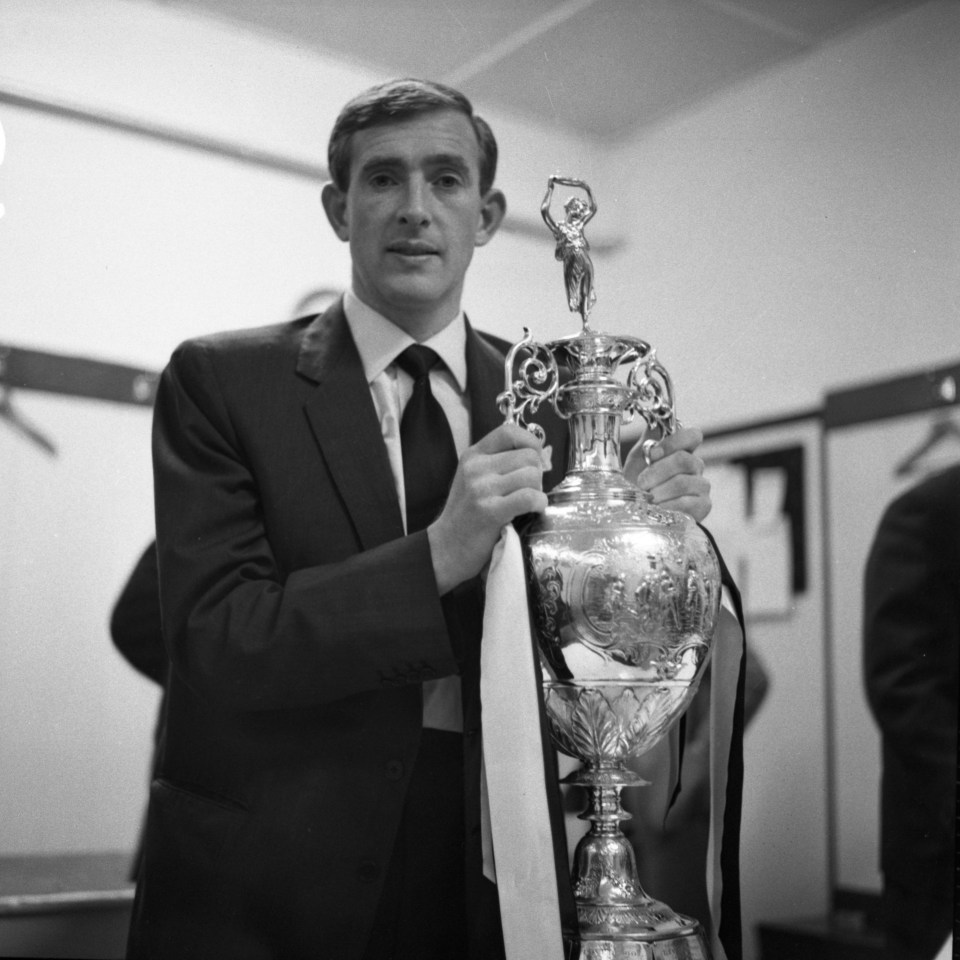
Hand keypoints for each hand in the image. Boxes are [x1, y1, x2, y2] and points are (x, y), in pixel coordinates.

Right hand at [428, 423, 550, 593]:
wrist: (445, 548)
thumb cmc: (467, 515)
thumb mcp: (476, 480)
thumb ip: (503, 464)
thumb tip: (545, 455)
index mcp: (472, 455)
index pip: (509, 431)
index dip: (531, 442)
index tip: (537, 460)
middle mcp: (476, 467)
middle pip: (528, 456)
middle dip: (538, 474)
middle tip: (529, 490)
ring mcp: (481, 489)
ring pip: (532, 476)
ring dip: (538, 491)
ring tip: (526, 503)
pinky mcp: (490, 511)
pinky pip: (529, 497)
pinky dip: (539, 504)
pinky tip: (532, 511)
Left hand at [623, 426, 710, 522]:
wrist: (636, 511)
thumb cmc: (639, 483)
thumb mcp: (639, 457)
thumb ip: (649, 438)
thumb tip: (655, 420)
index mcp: (683, 450)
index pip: (692, 436)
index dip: (672, 442)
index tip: (652, 454)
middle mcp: (696, 467)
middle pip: (684, 460)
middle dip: (657, 471)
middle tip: (641, 482)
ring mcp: (701, 486)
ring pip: (683, 482)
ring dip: (659, 491)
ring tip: (646, 498)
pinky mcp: (703, 506)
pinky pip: (687, 503)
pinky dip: (667, 506)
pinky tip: (657, 509)